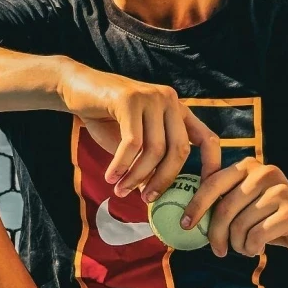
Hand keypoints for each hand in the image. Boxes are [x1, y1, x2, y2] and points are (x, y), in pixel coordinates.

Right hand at [56, 59, 220, 201]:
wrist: (76, 88)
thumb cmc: (107, 118)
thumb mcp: (135, 142)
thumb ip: (149, 162)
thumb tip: (158, 195)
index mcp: (178, 112)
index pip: (208, 139)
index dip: (212, 166)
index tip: (203, 194)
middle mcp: (170, 101)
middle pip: (179, 150)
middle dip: (163, 180)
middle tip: (146, 199)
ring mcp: (151, 97)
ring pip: (154, 149)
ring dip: (136, 176)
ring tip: (120, 190)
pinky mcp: (130, 99)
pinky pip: (132, 143)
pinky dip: (121, 165)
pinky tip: (110, 177)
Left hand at [182, 157, 287, 259]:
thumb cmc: (272, 217)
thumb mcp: (247, 202)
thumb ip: (224, 199)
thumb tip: (187, 215)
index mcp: (248, 166)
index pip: (213, 183)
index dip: (196, 205)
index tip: (185, 225)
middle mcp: (264, 173)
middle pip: (225, 208)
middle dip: (216, 234)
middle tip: (217, 250)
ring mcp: (280, 191)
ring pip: (240, 225)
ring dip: (238, 244)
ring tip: (245, 247)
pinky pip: (257, 235)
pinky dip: (252, 248)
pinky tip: (257, 248)